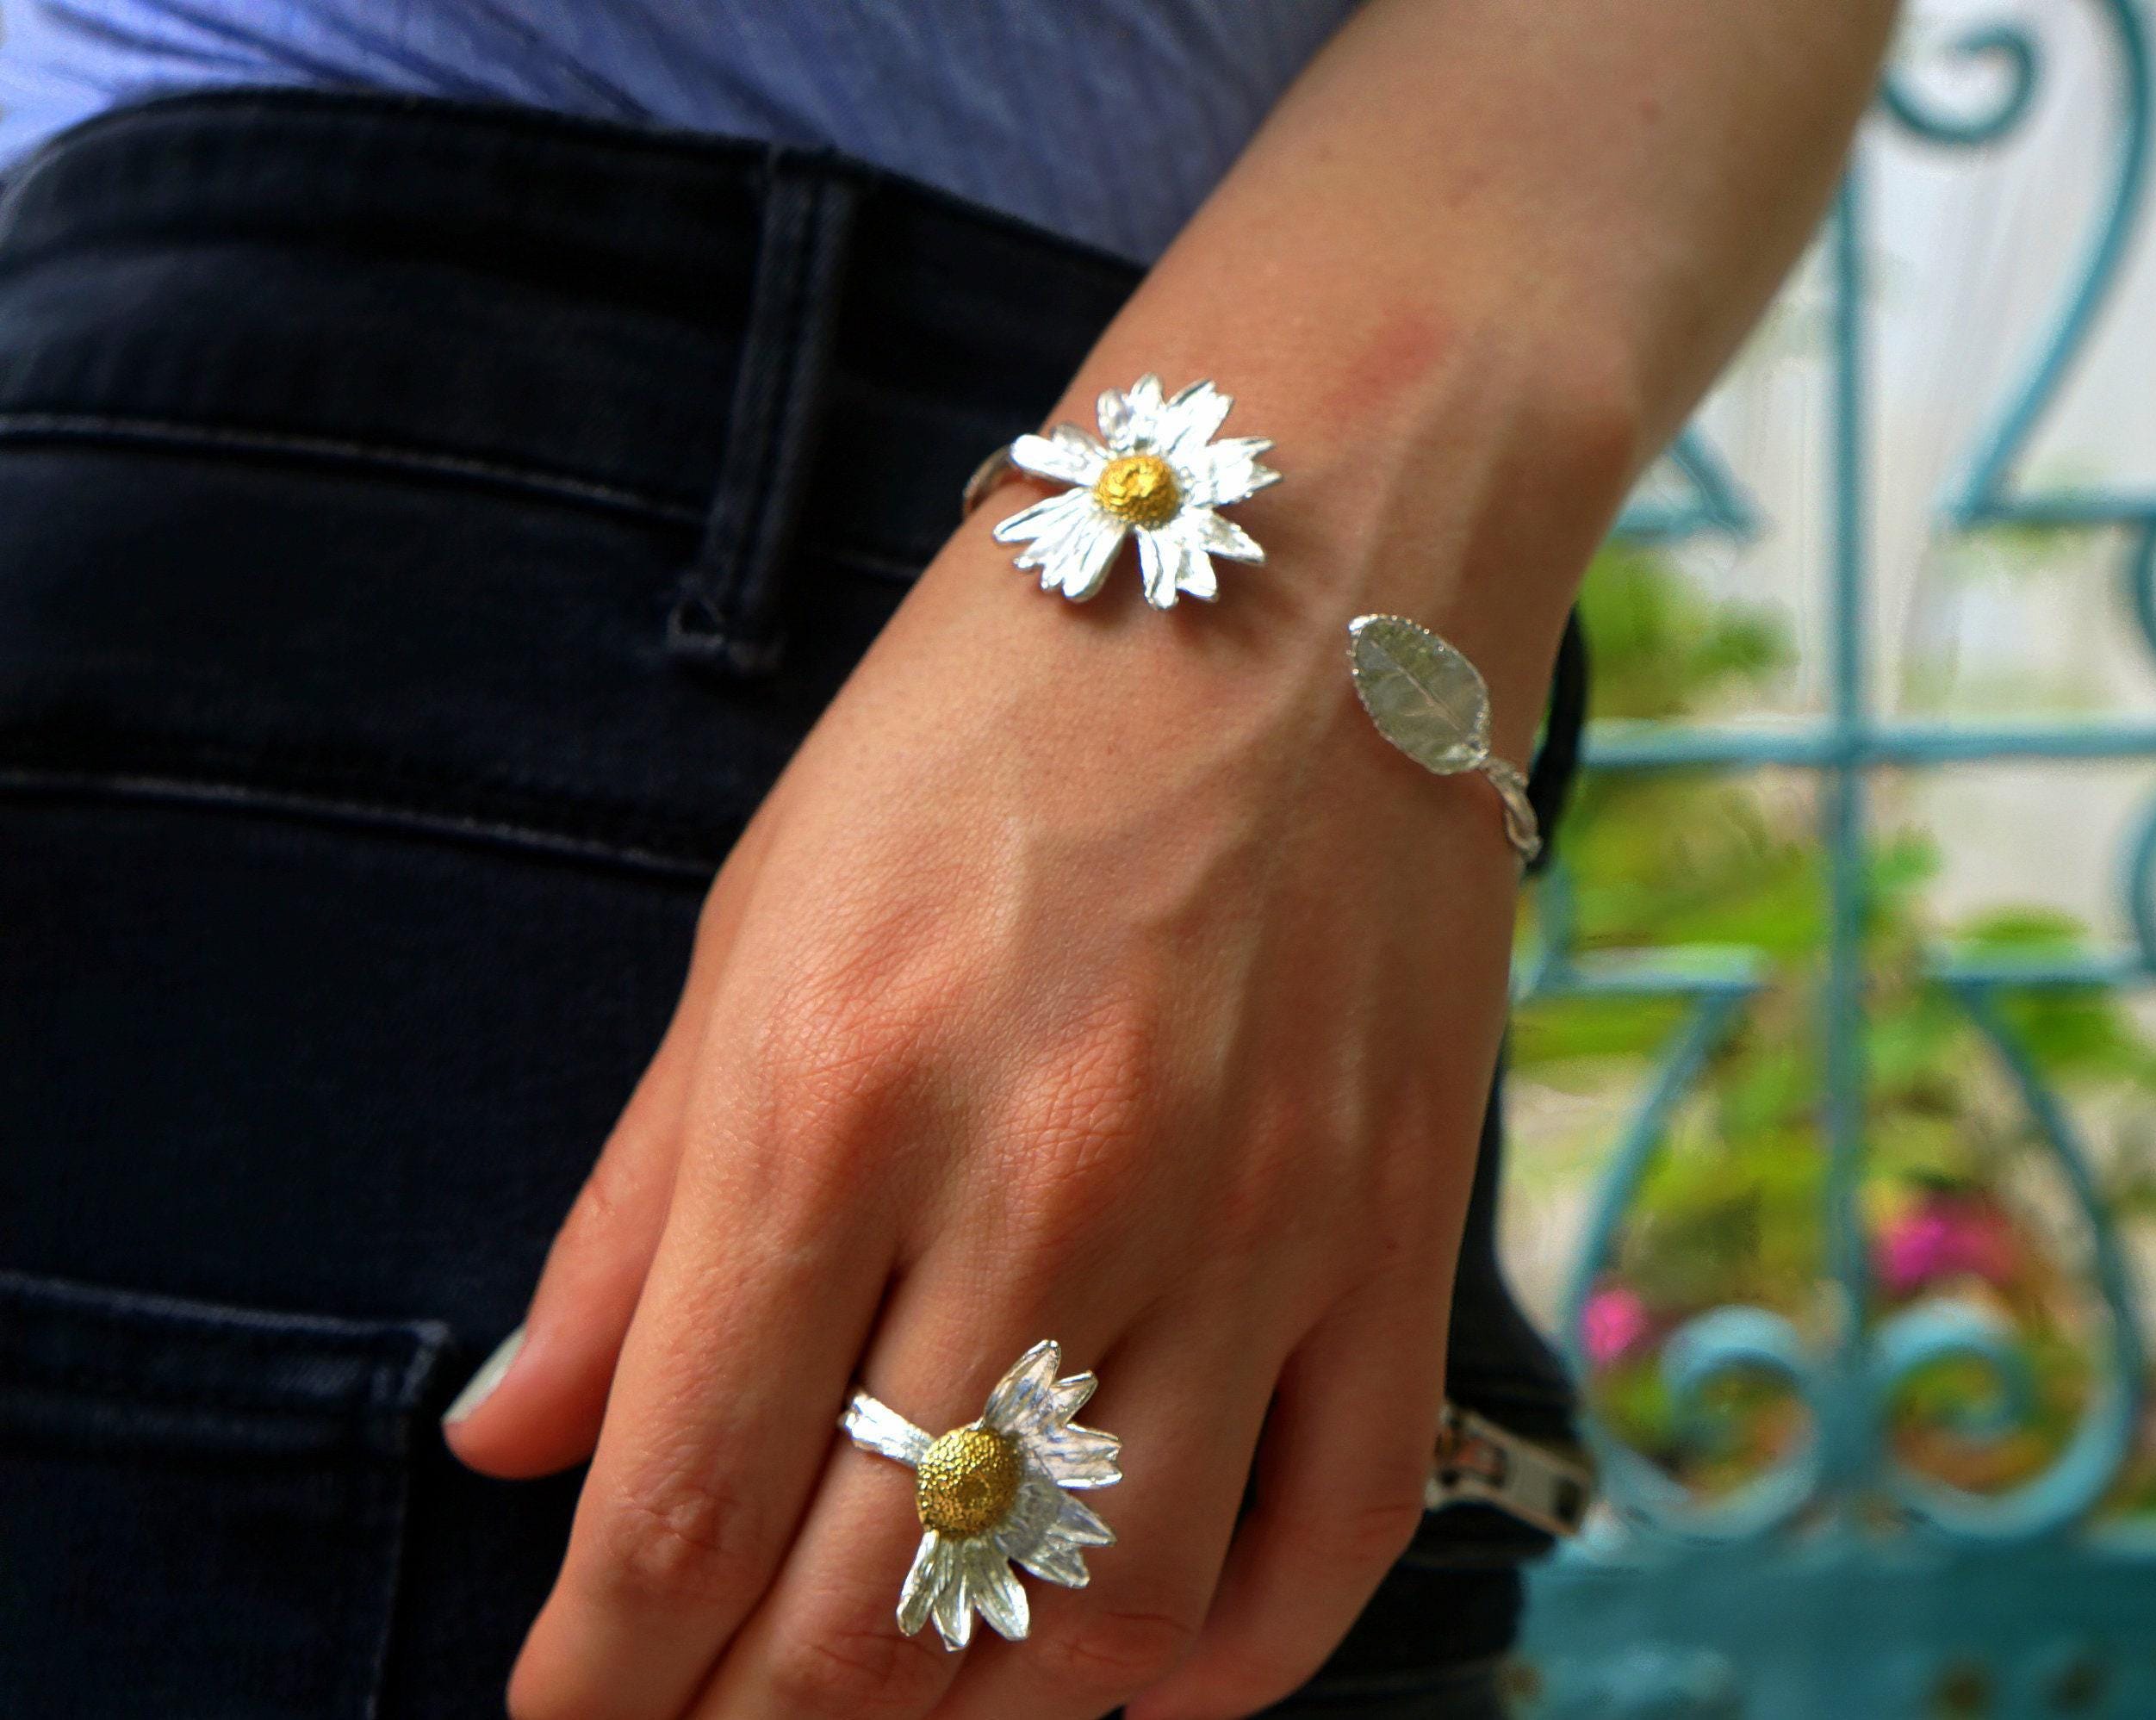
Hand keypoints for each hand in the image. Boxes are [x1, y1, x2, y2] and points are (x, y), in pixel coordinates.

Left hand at [443, 507, 1528, 1718]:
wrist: (1304, 566)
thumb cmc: (992, 725)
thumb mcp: (759, 921)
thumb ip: (635, 1205)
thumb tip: (507, 1440)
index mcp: (837, 1088)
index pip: (684, 1500)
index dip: (600, 1673)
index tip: (569, 1719)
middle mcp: (1049, 1182)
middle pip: (879, 1614)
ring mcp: (1254, 1221)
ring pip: (1098, 1626)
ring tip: (898, 1698)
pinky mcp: (1400, 1231)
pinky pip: (1327, 1543)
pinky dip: (1213, 1672)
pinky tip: (1125, 1677)